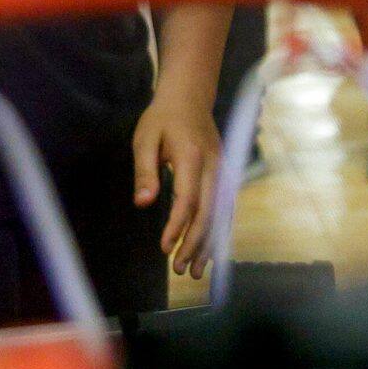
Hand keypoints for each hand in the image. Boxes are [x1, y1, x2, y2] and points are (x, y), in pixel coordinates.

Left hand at [133, 83, 220, 278]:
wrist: (189, 96)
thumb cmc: (162, 118)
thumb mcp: (145, 138)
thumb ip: (145, 172)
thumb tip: (143, 204)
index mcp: (192, 157)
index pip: (188, 199)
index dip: (177, 226)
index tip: (165, 248)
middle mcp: (213, 166)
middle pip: (208, 212)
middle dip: (194, 243)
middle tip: (180, 269)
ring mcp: (223, 170)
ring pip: (220, 214)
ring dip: (208, 243)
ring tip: (196, 271)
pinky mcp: (224, 174)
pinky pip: (224, 208)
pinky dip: (217, 231)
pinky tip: (210, 251)